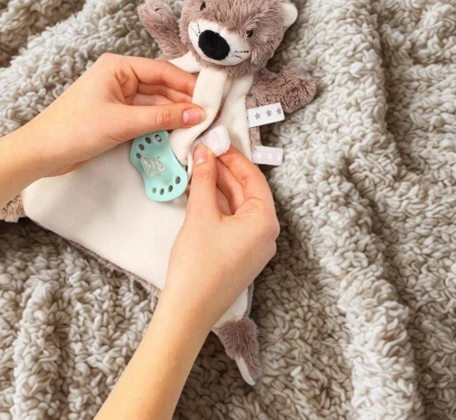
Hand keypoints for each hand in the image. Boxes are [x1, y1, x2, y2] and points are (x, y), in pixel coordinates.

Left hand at [25, 54, 203, 174]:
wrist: (43, 153)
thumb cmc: (75, 129)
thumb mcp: (122, 122)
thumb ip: (162, 118)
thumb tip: (198, 115)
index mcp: (118, 67)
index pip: (162, 71)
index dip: (187, 85)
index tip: (210, 99)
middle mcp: (121, 78)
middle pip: (162, 87)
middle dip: (184, 102)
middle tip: (209, 116)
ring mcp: (121, 99)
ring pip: (157, 104)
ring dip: (175, 115)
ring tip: (199, 127)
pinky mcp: (119, 117)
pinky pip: (148, 117)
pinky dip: (162, 125)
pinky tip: (179, 132)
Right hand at [163, 145, 279, 329]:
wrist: (189, 311)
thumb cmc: (198, 263)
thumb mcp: (201, 214)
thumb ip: (204, 179)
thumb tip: (204, 153)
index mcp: (265, 221)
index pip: (254, 179)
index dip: (235, 158)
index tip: (217, 143)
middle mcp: (266, 233)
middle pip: (246, 192)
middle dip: (224, 172)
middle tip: (203, 153)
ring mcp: (254, 246)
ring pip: (237, 207)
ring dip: (218, 188)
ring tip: (198, 169)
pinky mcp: (240, 255)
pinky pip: (232, 222)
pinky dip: (217, 206)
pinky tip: (200, 193)